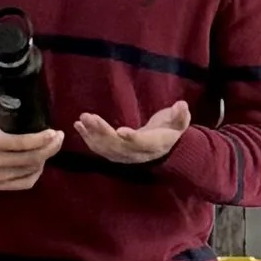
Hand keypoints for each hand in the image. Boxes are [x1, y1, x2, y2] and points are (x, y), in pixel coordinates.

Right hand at [0, 91, 64, 191]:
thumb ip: (1, 102)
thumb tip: (24, 92)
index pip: (20, 144)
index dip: (41, 139)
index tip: (54, 132)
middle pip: (30, 159)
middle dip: (50, 148)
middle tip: (59, 137)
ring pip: (29, 171)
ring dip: (44, 159)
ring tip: (50, 147)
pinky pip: (24, 184)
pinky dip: (36, 173)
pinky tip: (40, 162)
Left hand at [75, 103, 191, 165]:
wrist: (163, 149)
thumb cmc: (170, 130)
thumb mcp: (179, 122)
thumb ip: (181, 115)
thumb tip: (182, 105)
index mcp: (153, 145)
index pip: (141, 143)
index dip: (131, 138)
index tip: (120, 131)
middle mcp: (136, 153)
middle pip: (117, 145)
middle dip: (102, 131)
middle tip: (89, 117)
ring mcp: (124, 155)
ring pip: (105, 148)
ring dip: (92, 134)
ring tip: (82, 119)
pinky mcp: (114, 153)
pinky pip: (99, 148)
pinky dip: (88, 138)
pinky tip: (78, 125)